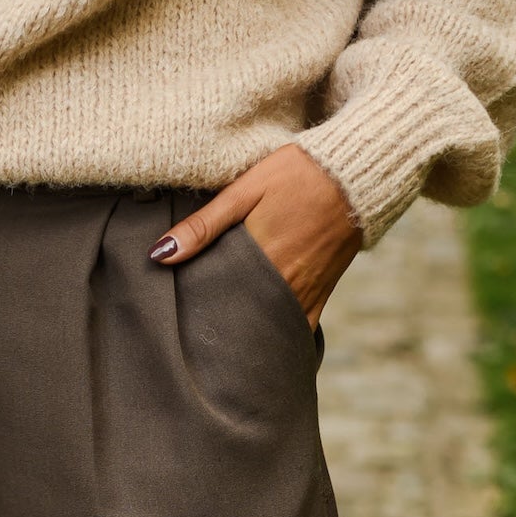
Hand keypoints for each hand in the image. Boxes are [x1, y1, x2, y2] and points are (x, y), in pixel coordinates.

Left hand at [148, 143, 360, 326]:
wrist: (355, 174)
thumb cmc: (297, 174)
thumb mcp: (244, 191)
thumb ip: (203, 226)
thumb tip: (160, 255)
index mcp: (258, 260)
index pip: (216, 302)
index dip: (197, 315)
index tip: (179, 322)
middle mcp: (283, 285)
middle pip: (241, 322)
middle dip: (219, 330)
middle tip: (197, 336)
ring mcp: (305, 292)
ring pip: (269, 328)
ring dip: (248, 335)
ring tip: (224, 342)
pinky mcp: (322, 293)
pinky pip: (299, 327)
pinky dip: (280, 334)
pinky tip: (262, 339)